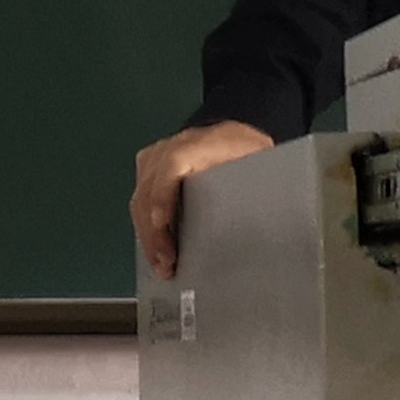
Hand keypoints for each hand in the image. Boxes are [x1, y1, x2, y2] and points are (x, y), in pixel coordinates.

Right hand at [132, 121, 278, 278]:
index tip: (161, 224)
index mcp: (205, 143)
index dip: (163, 194)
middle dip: (154, 229)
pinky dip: (145, 225)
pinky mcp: (149, 167)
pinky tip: (155, 249)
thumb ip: (253, 188)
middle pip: (151, 186)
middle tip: (167, 263)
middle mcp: (174, 145)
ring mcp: (158, 155)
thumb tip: (254, 227)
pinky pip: (141, 197)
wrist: (237, 135)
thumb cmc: (249, 154)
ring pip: (141, 196)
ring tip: (161, 264)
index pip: (173, 163)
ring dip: (147, 234)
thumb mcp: (259, 166)